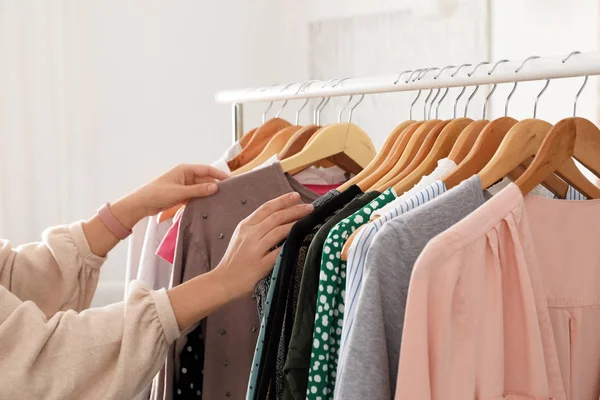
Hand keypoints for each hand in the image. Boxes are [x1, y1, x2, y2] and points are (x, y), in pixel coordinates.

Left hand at [116, 164, 228, 226]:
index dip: (218, 174)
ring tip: (221, 200)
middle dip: (215, 185)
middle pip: (204, 179)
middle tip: (227, 192)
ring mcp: (184, 185)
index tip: (230, 180)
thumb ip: (198, 190)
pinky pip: (195, 195)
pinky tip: (209, 205)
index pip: (206, 169)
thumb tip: (215, 188)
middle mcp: (185, 176)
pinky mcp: (181, 194)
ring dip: (208, 193)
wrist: (142, 204)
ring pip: (200, 188)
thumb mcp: (180, 192)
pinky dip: (201, 199)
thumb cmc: (158, 193)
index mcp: (185, 170)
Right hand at [167, 192, 314, 329]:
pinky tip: (301, 239)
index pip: (266, 208)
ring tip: (308, 219)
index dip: (282, 200)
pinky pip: (279, 251)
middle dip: (294, 210)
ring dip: (296, 223)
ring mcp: (254, 250)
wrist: (223, 281)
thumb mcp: (241, 236)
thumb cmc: (235, 259)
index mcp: (245, 226)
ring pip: (279, 231)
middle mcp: (250, 235)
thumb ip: (257, 226)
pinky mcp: (260, 265)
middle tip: (309, 207)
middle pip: (276, 217)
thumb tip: (280, 215)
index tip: (296, 196)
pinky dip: (290, 244)